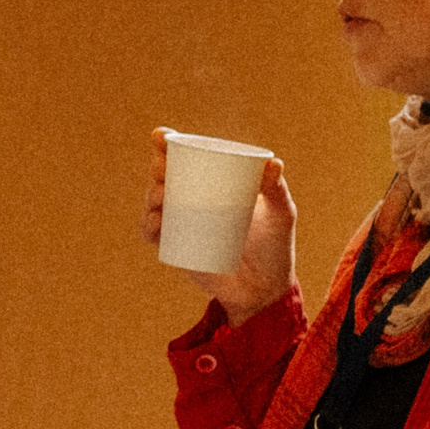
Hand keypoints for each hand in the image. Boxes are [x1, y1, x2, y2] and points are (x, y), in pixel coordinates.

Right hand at [143, 127, 297, 325]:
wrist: (265, 291)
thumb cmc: (275, 248)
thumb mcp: (281, 214)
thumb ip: (277, 189)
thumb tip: (273, 163)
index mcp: (216, 184)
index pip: (188, 159)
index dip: (169, 145)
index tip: (161, 137)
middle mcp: (196, 200)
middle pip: (166, 177)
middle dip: (157, 168)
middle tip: (163, 170)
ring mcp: (184, 224)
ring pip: (156, 203)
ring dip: (150, 195)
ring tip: (161, 196)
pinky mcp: (178, 249)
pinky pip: (155, 235)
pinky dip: (148, 226)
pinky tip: (155, 221)